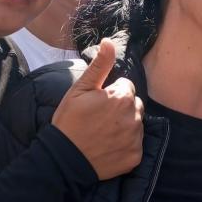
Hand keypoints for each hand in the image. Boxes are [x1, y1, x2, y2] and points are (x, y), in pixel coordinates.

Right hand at [52, 38, 143, 179]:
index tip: (96, 104)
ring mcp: (136, 138)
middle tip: (100, 119)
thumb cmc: (69, 121)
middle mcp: (134, 116)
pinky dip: (126, 145)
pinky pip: (136, 145)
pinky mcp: (135, 156)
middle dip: (121, 108)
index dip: (110, 94)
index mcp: (122, 97)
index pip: (126, 87)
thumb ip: (99, 66)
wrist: (64, 159)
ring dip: (125, 125)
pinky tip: (109, 146)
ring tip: (103, 133)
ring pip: (136, 124)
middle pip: (134, 105)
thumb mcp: (79, 89)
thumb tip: (109, 42)